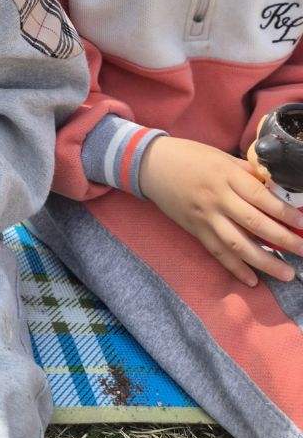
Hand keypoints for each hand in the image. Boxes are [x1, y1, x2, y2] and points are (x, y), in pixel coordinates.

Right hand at [139, 136, 302, 286]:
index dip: (285, 213)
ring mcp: (205, 216)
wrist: (150, 165)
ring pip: (238, 244)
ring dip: (265, 261)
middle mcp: (217, 198)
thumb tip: (276, 187)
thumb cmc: (189, 156)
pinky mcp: (194, 230)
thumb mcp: (221, 157)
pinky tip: (253, 280)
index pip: (261, 197)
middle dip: (284, 240)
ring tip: (286, 273)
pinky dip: (235, 268)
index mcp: (227, 175)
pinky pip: (217, 252)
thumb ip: (248, 173)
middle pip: (254, 224)